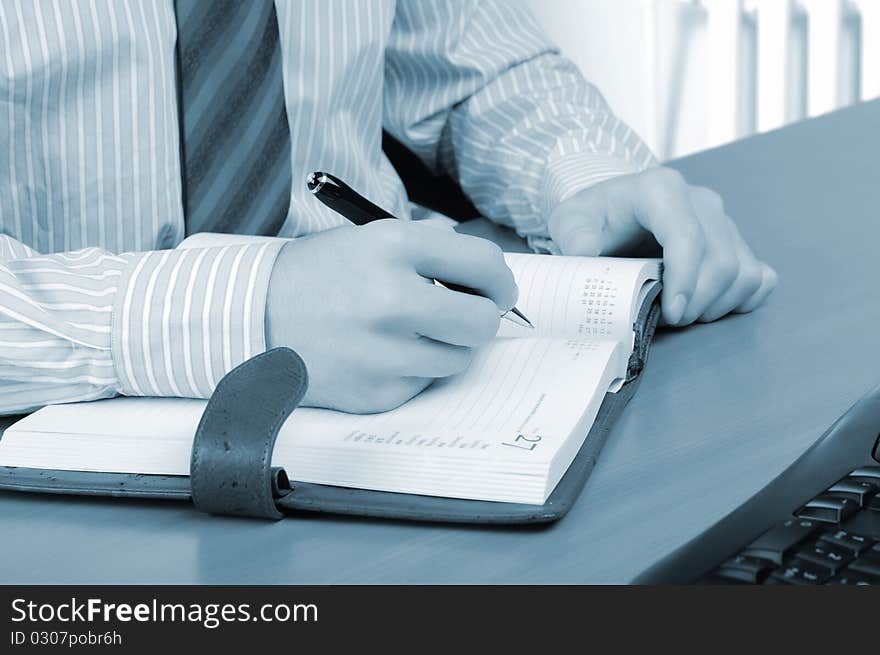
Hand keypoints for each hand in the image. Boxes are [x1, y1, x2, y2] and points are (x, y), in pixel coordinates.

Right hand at [265, 220, 516, 412]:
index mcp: (392, 247)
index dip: (500, 281)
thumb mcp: (370, 239)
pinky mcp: (374, 392)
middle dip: (480, 318)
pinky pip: (423, 383)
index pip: (483, 264)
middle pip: (481, 322)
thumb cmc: (319, 275)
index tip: (498, 291)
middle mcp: (391, 299)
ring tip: (411, 333)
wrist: (253, 316)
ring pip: (458, 359)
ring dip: (446, 346)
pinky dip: (412, 370)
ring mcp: (382, 352)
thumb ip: (430, 251)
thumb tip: (486, 279)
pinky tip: (380, 354)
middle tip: (465, 316)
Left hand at [547, 167, 777, 325]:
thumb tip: (585, 252)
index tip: (672, 312)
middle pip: (720, 261)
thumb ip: (574, 235)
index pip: (687, 236)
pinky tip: (711, 306)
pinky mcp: (736, 241)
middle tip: (667, 321)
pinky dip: (741, 299)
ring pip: (742, 272)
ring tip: (683, 314)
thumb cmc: (595, 217)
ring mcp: (723, 221)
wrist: (614, 210)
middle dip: (696, 302)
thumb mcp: (570, 220)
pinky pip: (759, 275)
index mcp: (661, 190)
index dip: (685, 279)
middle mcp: (700, 201)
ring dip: (716, 305)